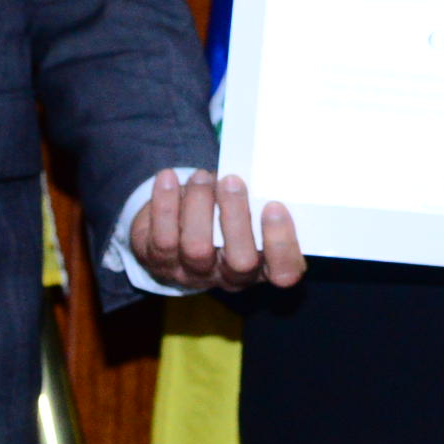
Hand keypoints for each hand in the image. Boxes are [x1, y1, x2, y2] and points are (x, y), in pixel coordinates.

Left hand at [131, 170, 305, 292]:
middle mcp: (229, 276)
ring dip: (199, 204)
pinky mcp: (159, 261)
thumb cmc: (222, 213)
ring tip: (201, 177)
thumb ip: (257, 198)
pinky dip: (165, 203)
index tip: (275, 206)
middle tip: (232, 182)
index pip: (284, 272)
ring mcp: (193, 273)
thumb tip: (263, 168)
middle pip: (240, 262)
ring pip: (197, 248)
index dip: (282, 244)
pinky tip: (168, 178)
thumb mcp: (246, 210)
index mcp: (262, 265)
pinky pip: (162, 237)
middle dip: (237, 218)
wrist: (174, 229)